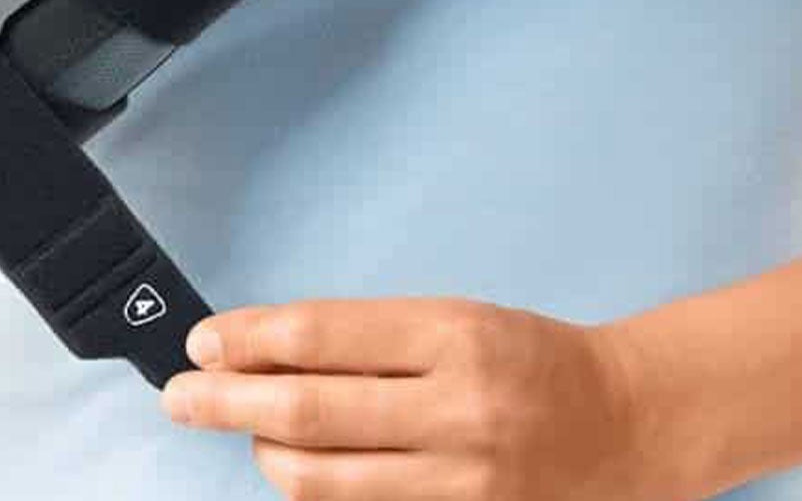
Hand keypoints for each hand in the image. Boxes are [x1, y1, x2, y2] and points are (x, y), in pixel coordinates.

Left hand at [162, 297, 704, 500]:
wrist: (622, 425)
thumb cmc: (529, 358)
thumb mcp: (456, 319)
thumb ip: (371, 340)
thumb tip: (271, 351)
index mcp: (451, 334)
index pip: (324, 334)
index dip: (252, 337)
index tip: (205, 338)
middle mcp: (453, 408)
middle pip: (308, 410)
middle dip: (227, 400)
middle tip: (179, 393)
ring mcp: (457, 481)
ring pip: (320, 479)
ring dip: (263, 451)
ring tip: (246, 428)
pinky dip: (315, 492)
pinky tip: (297, 467)